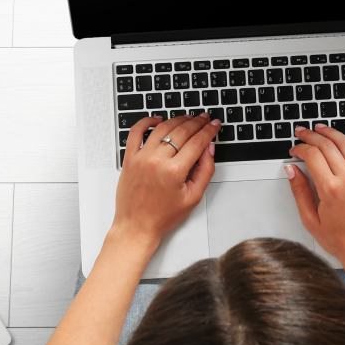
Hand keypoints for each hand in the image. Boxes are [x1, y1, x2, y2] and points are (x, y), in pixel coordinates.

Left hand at [113, 114, 220, 245]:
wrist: (137, 226)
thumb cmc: (163, 216)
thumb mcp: (193, 197)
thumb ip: (205, 170)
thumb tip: (209, 148)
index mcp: (175, 171)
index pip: (197, 142)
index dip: (209, 130)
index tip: (215, 124)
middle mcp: (157, 161)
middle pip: (182, 131)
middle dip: (197, 122)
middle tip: (205, 118)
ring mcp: (141, 157)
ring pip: (162, 128)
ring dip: (178, 119)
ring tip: (188, 118)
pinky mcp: (129, 158)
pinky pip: (136, 132)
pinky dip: (147, 121)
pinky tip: (158, 119)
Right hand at [286, 125, 344, 269]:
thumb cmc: (340, 240)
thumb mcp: (310, 219)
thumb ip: (300, 192)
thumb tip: (292, 171)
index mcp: (330, 189)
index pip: (312, 155)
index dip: (300, 148)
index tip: (294, 150)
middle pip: (327, 145)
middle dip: (311, 135)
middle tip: (302, 133)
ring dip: (333, 133)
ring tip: (322, 129)